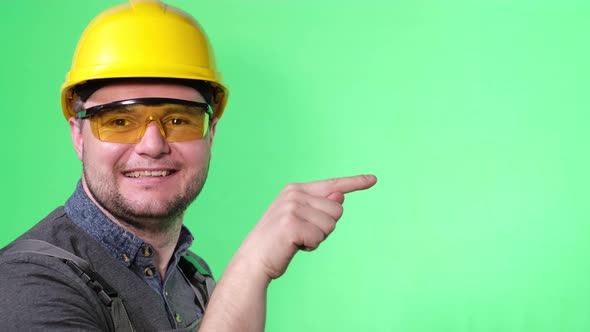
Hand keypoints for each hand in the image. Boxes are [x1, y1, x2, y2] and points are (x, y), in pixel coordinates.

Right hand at [236, 174, 376, 279]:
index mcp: (296, 189)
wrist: (253, 259)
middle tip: (302, 233)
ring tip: (296, 239)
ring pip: (331, 224)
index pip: (332, 184)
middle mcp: (294, 194)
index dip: (355, 182)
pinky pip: (320, 237)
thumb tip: (339, 196)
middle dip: (325, 227)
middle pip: (337, 210)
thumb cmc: (279, 240)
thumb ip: (319, 207)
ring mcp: (292, 208)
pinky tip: (294, 246)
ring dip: (318, 237)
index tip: (373, 179)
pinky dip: (311, 246)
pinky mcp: (292, 225)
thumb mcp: (300, 218)